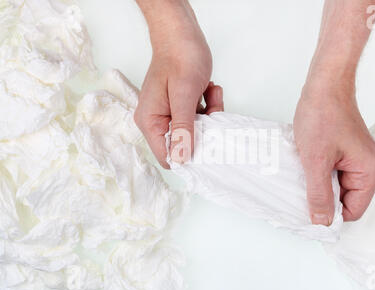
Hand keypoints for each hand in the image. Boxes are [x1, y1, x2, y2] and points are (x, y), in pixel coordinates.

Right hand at [135, 0, 222, 167]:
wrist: (182, 33)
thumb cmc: (180, 57)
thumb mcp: (184, 95)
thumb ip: (182, 128)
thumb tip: (181, 158)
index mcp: (150, 121)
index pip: (167, 156)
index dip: (188, 154)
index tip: (206, 141)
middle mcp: (157, 120)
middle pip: (185, 144)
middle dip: (203, 130)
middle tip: (210, 109)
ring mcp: (170, 114)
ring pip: (197, 131)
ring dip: (210, 115)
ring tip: (209, 93)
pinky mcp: (182, 107)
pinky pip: (200, 118)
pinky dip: (210, 105)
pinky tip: (209, 89)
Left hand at [294, 84, 374, 225]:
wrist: (323, 84)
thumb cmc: (323, 115)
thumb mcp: (316, 161)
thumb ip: (319, 195)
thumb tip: (322, 222)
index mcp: (369, 172)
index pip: (353, 211)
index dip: (331, 215)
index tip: (309, 213)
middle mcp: (368, 167)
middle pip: (345, 200)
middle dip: (323, 198)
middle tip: (302, 189)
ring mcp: (357, 159)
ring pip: (336, 186)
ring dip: (319, 184)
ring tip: (303, 172)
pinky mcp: (346, 151)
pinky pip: (333, 173)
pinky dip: (319, 172)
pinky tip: (305, 165)